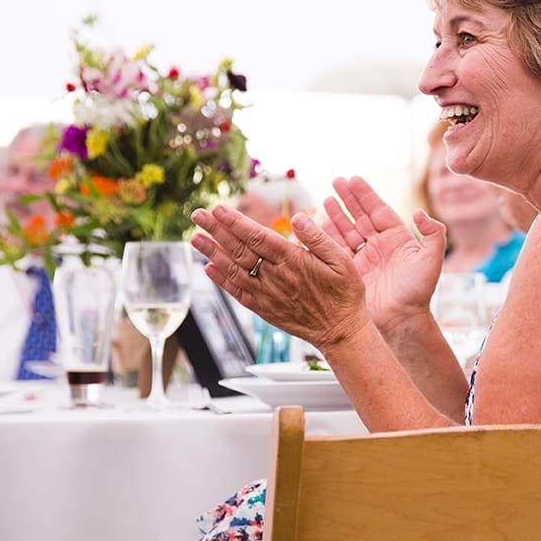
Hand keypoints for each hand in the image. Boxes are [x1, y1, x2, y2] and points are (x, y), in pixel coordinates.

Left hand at [190, 204, 369, 351]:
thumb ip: (319, 238)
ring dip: (212, 252)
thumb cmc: (345, 294)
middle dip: (216, 230)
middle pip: (239, 250)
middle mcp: (276, 277)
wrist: (341, 331)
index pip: (257, 237)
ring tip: (195, 237)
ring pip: (234, 270)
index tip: (218, 209)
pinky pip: (238, 293)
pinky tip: (208, 268)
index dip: (235, 222)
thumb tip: (298, 218)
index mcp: (294, 261)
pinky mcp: (264, 309)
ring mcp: (268, 294)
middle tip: (198, 215)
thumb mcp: (343, 260)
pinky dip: (221, 280)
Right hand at [320, 176, 446, 331]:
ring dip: (336, 215)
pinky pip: (337, 250)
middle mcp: (379, 245)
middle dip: (348, 199)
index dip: (365, 195)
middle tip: (336, 181)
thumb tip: (419, 212)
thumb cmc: (419, 292)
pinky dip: (327, 237)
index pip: (378, 210)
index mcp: (397, 238)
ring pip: (347, 230)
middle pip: (360, 216)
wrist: (402, 320)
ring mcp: (364, 258)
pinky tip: (319, 226)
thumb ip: (433, 233)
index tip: (353, 179)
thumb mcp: (431, 260)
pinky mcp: (350, 272)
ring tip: (326, 200)